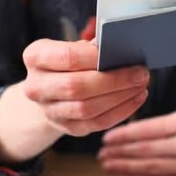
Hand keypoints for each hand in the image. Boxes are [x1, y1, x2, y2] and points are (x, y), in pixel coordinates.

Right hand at [21, 39, 149, 136]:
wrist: (49, 91)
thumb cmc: (66, 63)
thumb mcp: (70, 47)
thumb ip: (91, 47)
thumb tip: (124, 47)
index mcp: (35, 57)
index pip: (67, 57)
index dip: (96, 57)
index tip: (121, 53)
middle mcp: (36, 87)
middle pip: (77, 87)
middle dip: (114, 80)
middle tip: (140, 73)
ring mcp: (49, 111)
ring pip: (87, 108)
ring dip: (120, 97)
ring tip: (140, 85)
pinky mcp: (66, 128)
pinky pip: (97, 123)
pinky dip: (120, 111)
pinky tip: (135, 98)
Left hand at [98, 110, 175, 175]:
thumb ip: (166, 125)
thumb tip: (133, 133)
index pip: (146, 129)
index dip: (123, 135)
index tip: (107, 138)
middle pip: (145, 150)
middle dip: (119, 153)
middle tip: (101, 155)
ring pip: (151, 168)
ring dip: (126, 168)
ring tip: (109, 166)